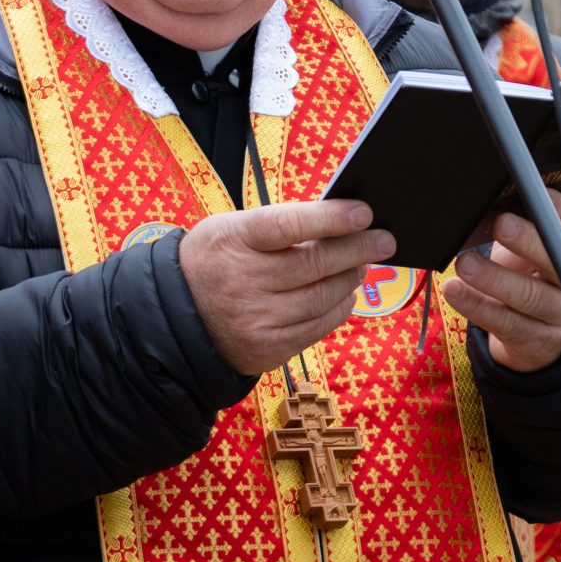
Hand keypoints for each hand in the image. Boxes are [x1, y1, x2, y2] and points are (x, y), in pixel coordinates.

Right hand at [179, 199, 397, 376]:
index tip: (364, 213)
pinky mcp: (267, 349)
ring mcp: (256, 320)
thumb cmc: (214, 260)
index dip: (330, 218)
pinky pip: (317, 327)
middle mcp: (243, 282)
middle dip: (357, 249)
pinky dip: (339, 308)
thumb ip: (278, 225)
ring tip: (362, 264)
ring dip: (350, 278)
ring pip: (322, 297)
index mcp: (231, 241)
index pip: (288, 225)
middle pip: (314, 263)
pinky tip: (345, 293)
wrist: (176, 317)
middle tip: (384, 239)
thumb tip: (339, 222)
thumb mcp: (229, 229)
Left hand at [444, 188, 560, 371]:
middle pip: (556, 260)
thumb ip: (526, 228)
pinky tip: (455, 291)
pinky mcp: (537, 340)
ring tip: (464, 263)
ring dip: (493, 278)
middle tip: (500, 224)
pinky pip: (505, 323)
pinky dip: (476, 305)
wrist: (542, 333)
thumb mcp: (536, 251)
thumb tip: (492, 204)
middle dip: (527, 240)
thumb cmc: (534, 276)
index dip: (560, 209)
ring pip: (529, 295)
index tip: (536, 193)